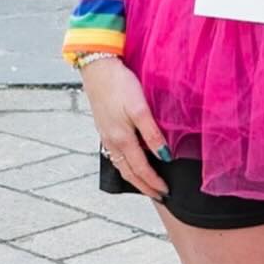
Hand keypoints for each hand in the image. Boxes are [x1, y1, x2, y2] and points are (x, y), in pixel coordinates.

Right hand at [80, 57, 168, 200]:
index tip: (166, 192)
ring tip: (146, 185)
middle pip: (129, 172)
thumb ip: (152, 134)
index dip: (154, 182)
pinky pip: (115, 155)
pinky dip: (125, 165)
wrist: (97, 68)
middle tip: (159, 195)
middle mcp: (112, 142)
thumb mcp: (140, 109)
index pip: (141, 169)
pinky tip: (131, 163)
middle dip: (144, 186)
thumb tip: (164, 156)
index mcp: (122, 139)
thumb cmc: (121, 85)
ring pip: (121, 165)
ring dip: (134, 178)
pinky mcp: (104, 128)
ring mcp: (106, 136)